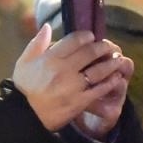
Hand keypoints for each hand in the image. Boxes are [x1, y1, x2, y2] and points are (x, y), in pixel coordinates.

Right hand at [11, 24, 131, 132]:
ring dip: (111, 63)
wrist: (26, 116)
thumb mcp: (24, 62)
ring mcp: (74, 86)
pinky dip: (110, 82)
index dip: (86, 36)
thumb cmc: (24, 88)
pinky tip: (116, 78)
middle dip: (102, 47)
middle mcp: (64, 70)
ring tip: (118, 59)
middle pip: (89, 53)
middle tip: (109, 46)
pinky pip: (99, 89)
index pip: (73, 41)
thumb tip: (48, 26)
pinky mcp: (80, 101)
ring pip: (98, 70)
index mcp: (50, 59)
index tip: (92, 36)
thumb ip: (37, 43)